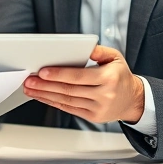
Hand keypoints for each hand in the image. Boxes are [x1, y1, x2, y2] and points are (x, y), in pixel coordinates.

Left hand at [23, 45, 144, 123]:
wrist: (132, 100)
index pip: (79, 76)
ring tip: (30, 88)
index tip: (42, 72)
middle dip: (46, 85)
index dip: (59, 74)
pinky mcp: (92, 117)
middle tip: (30, 80)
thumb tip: (85, 47)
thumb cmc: (120, 76)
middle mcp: (104, 95)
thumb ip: (99, 51)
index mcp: (109, 78)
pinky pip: (69, 109)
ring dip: (45, 95)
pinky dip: (53, 102)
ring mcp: (98, 108)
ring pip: (66, 101)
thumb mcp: (115, 58)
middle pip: (69, 90)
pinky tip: (42, 96)